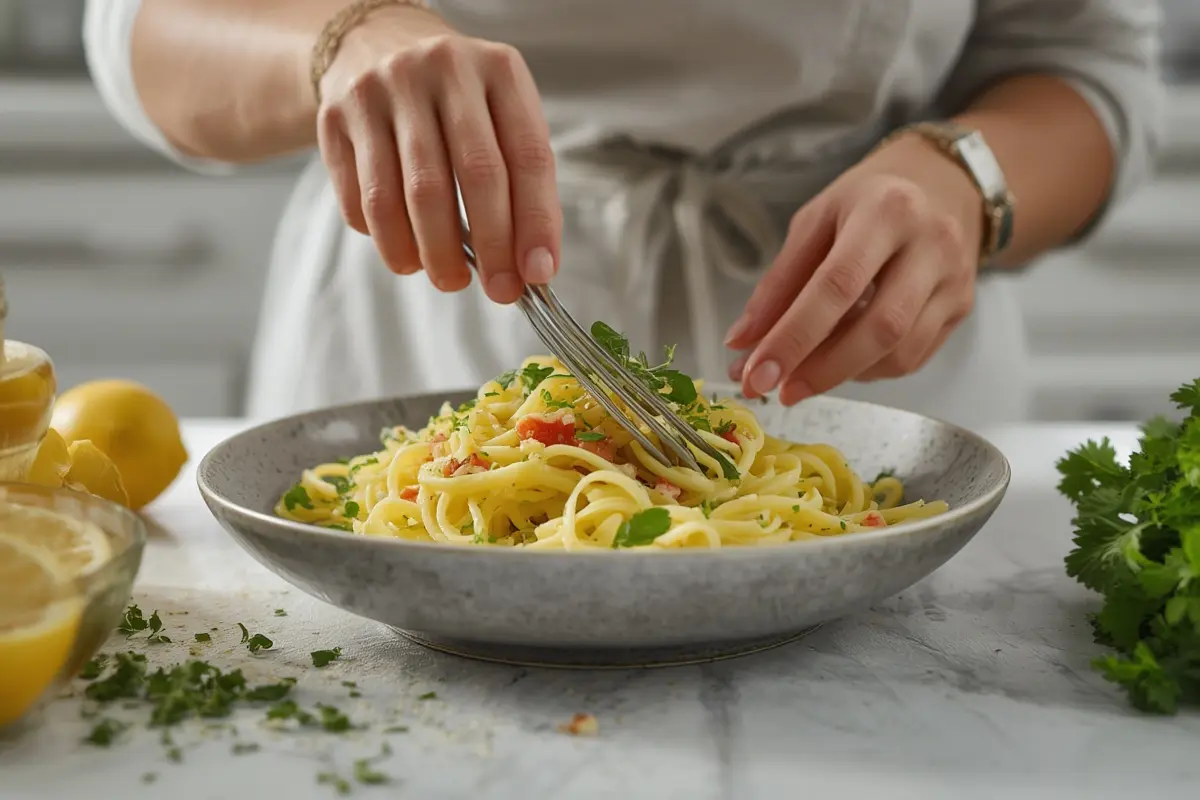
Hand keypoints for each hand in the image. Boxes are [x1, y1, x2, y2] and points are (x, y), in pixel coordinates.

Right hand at [316, 5, 560, 302]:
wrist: (374, 46)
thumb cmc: (455, 101)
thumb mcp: (501, 117)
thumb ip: (521, 184)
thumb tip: (531, 265)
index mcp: (498, 69)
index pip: (527, 155)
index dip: (536, 222)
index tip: (538, 272)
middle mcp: (441, 69)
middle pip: (473, 175)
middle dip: (491, 247)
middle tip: (499, 290)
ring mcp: (383, 89)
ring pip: (410, 195)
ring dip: (433, 253)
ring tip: (448, 278)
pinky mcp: (336, 116)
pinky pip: (360, 198)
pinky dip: (386, 239)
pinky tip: (405, 250)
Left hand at [725, 133, 984, 404]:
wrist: (944, 182)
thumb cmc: (868, 200)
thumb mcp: (815, 222)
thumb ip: (778, 284)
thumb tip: (742, 345)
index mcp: (886, 211)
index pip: (837, 286)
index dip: (794, 337)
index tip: (757, 374)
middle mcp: (932, 245)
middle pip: (878, 328)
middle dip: (821, 370)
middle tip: (779, 391)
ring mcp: (954, 280)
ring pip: (900, 352)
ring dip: (843, 375)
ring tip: (804, 376)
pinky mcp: (961, 307)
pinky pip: (913, 358)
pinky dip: (869, 370)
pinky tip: (842, 361)